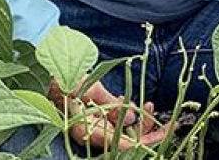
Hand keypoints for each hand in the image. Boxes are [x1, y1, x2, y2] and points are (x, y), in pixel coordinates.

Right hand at [48, 79, 166, 150]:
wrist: (50, 74)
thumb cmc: (63, 80)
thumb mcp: (86, 87)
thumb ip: (108, 102)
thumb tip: (132, 116)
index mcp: (87, 130)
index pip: (121, 145)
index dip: (145, 141)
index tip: (163, 133)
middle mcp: (93, 133)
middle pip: (127, 140)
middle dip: (148, 131)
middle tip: (168, 122)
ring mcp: (96, 127)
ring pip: (125, 131)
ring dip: (140, 120)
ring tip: (147, 104)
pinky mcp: (98, 119)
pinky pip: (118, 122)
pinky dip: (129, 114)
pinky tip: (132, 103)